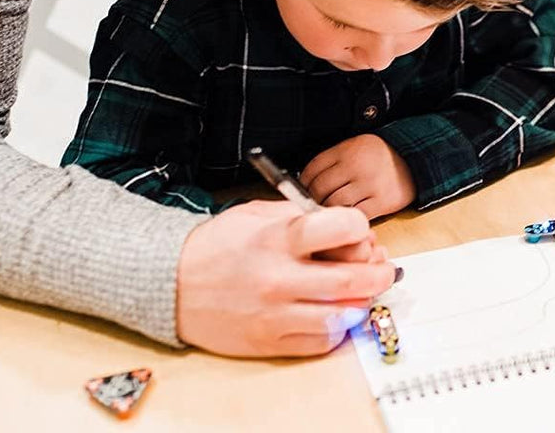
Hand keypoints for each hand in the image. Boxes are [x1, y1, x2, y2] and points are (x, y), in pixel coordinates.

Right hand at [176, 200, 394, 356]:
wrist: (171, 282)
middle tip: (383, 269)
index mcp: (280, 239)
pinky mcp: (270, 342)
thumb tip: (343, 227)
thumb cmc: (218, 245)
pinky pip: (321, 342)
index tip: (360, 231)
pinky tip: (334, 314)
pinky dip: (337, 329)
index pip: (343, 228)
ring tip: (361, 292)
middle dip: (379, 273)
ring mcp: (276, 314)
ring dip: (361, 303)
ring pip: (342, 316)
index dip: (361, 227)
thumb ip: (301, 217)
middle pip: (352, 279)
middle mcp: (281, 278)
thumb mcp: (258, 213)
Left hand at [301, 134, 415, 218]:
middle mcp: (356, 166)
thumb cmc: (379, 155)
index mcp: (347, 150)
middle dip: (313, 200)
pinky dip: (348, 220)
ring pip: (335, 205)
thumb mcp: (354, 147)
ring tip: (329, 214)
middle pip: (320, 189)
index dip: (303, 183)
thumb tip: (306, 183)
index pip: (313, 169)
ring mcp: (369, 185)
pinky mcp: (382, 202)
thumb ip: (332, 162)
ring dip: (328, 213)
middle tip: (313, 206)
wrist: (414, 158)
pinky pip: (356, 216)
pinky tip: (346, 219)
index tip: (303, 191)